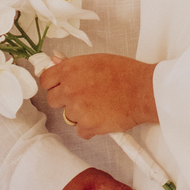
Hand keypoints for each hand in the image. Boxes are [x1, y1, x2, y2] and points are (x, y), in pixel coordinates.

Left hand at [40, 53, 156, 139]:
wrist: (143, 91)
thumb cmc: (125, 73)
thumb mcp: (96, 60)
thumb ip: (74, 64)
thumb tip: (56, 62)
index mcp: (70, 70)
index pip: (45, 80)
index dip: (53, 84)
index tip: (59, 86)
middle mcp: (70, 89)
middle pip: (53, 100)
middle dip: (65, 99)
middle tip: (82, 97)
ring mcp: (77, 109)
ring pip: (68, 116)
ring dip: (80, 113)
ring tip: (99, 105)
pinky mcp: (87, 126)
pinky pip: (80, 130)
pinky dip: (90, 127)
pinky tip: (103, 116)